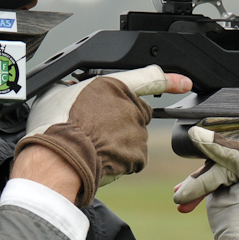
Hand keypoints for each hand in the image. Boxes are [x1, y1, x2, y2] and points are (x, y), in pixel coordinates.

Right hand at [14, 66, 190, 206]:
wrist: (57, 159)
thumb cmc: (53, 126)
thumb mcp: (56, 93)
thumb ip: (73, 89)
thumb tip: (69, 91)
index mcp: (112, 85)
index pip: (149, 78)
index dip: (169, 80)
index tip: (185, 83)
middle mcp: (130, 106)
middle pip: (135, 113)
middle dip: (120, 121)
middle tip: (93, 129)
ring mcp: (137, 132)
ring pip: (133, 136)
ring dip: (118, 141)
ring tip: (90, 146)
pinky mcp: (138, 155)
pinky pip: (132, 158)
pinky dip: (119, 161)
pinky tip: (99, 159)